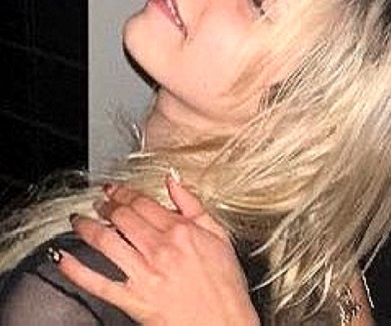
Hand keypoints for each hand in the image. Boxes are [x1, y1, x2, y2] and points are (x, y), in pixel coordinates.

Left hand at [57, 177, 259, 325]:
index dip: (123, 193)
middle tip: (98, 203)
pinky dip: (76, 270)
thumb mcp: (218, 235)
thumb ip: (193, 204)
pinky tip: (62, 259)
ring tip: (78, 221)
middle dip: (105, 206)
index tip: (114, 190)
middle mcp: (159, 248)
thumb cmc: (224, 282)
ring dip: (87, 227)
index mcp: (179, 230)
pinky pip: (98, 282)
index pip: (142, 202)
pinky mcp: (133, 299)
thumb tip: (173, 182)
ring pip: (106, 241)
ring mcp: (144, 273)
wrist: (225, 323)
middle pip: (122, 217)